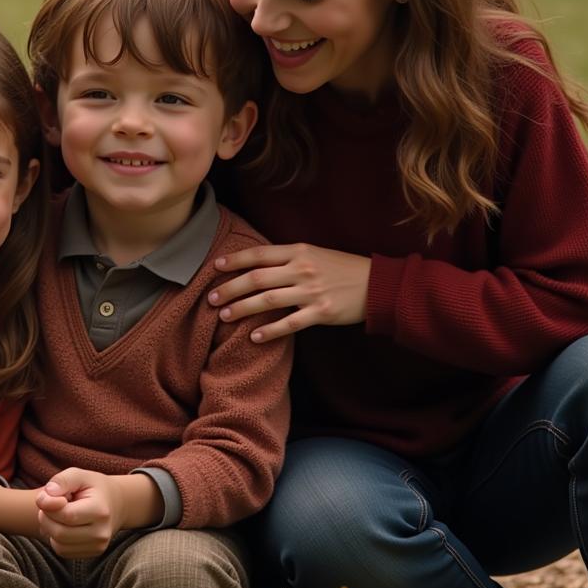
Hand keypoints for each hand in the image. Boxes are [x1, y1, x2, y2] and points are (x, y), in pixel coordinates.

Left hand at [36, 469, 124, 558]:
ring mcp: (97, 546)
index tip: (46, 494)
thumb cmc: (94, 487)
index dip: (48, 505)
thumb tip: (43, 499)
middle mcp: (101, 533)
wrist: (116, 504)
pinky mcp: (91, 554)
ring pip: (59, 546)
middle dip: (46, 518)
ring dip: (49, 529)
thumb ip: (61, 481)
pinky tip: (62, 525)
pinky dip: (56, 539)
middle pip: (60, 533)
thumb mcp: (80, 475)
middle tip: (48, 504)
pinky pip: (63, 552)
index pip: (66, 515)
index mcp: (100, 511)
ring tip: (56, 513)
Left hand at [210, 243, 371, 341]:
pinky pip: (290, 324)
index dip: (235, 260)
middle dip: (230, 288)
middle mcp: (302, 269)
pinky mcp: (321, 312)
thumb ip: (287, 257)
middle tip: (210, 298)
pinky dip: (269, 330)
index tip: (215, 267)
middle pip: (257, 278)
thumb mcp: (314, 253)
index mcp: (298, 251)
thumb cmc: (341, 268)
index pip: (259, 254)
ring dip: (243, 308)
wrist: (376, 284)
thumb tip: (256, 263)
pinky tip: (253, 336)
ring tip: (224, 315)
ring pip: (268, 300)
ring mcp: (311, 292)